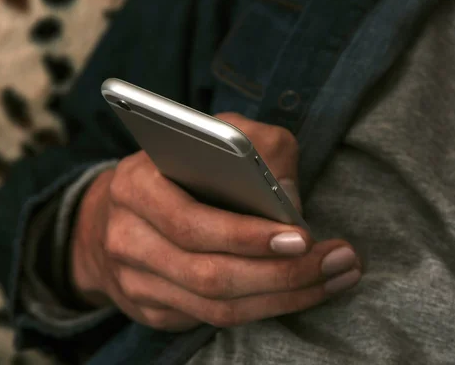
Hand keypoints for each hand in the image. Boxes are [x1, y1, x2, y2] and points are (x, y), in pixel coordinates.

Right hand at [70, 113, 360, 330]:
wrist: (118, 212)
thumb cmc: (178, 167)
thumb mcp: (214, 135)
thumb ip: (257, 146)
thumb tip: (289, 199)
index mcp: (137, 185)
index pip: (191, 220)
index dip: (245, 235)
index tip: (301, 235)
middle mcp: (127, 237)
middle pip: (209, 273)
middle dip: (282, 273)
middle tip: (336, 261)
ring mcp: (134, 281)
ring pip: (216, 306)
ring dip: (284, 297)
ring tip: (334, 277)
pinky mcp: (151, 308)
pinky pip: (212, 320)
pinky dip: (264, 308)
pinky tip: (301, 291)